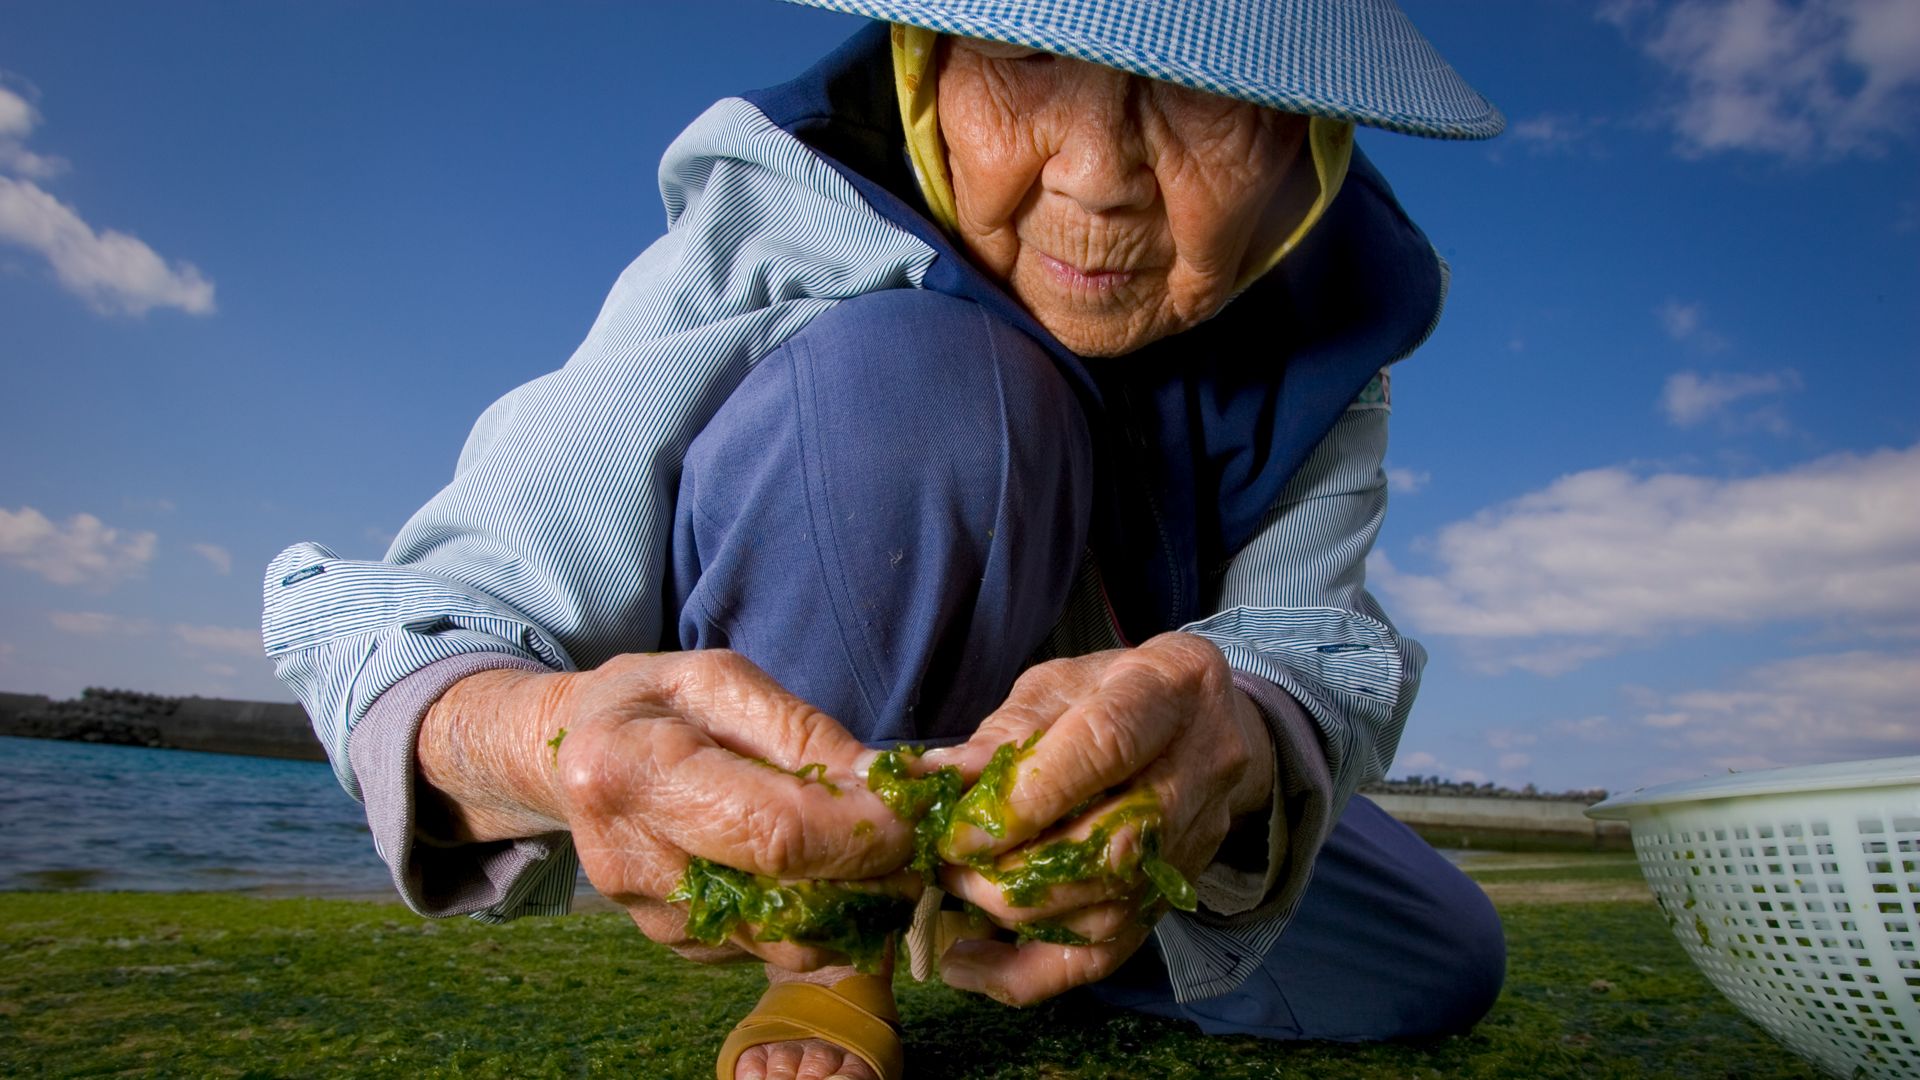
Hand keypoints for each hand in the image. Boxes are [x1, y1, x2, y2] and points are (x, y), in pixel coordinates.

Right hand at [416, 650, 917, 970]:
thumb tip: (886, 786)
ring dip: (853, 907)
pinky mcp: (676, 947)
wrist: (574, 754)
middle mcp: (632, 860)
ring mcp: (650, 917)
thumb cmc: (655, 704)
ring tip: (875, 854)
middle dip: (871, 878)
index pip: (774, 832)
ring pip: (789, 942)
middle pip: (787, 902)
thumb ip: (804, 732)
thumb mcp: (722, 681)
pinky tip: (820, 870)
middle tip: (913, 841)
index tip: (912, 814)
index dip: (860, 832)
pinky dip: (815, 918)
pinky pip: (771, 947)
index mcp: (632, 771)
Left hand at [923, 633, 1272, 1004]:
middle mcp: (1198, 771)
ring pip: (1108, 911)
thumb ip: (1005, 732)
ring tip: (957, 894)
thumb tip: (935, 781)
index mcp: (1168, 690)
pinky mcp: (1173, 895)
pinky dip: (1029, 973)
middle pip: (1112, 848)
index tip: (958, 831)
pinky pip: (1108, 954)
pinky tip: (969, 965)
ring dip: (1016, 916)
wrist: (1203, 722)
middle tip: (947, 865)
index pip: (1103, 749)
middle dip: (1013, 871)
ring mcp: (1194, 843)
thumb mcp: (1061, 685)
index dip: (1026, 799)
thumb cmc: (1116, 692)